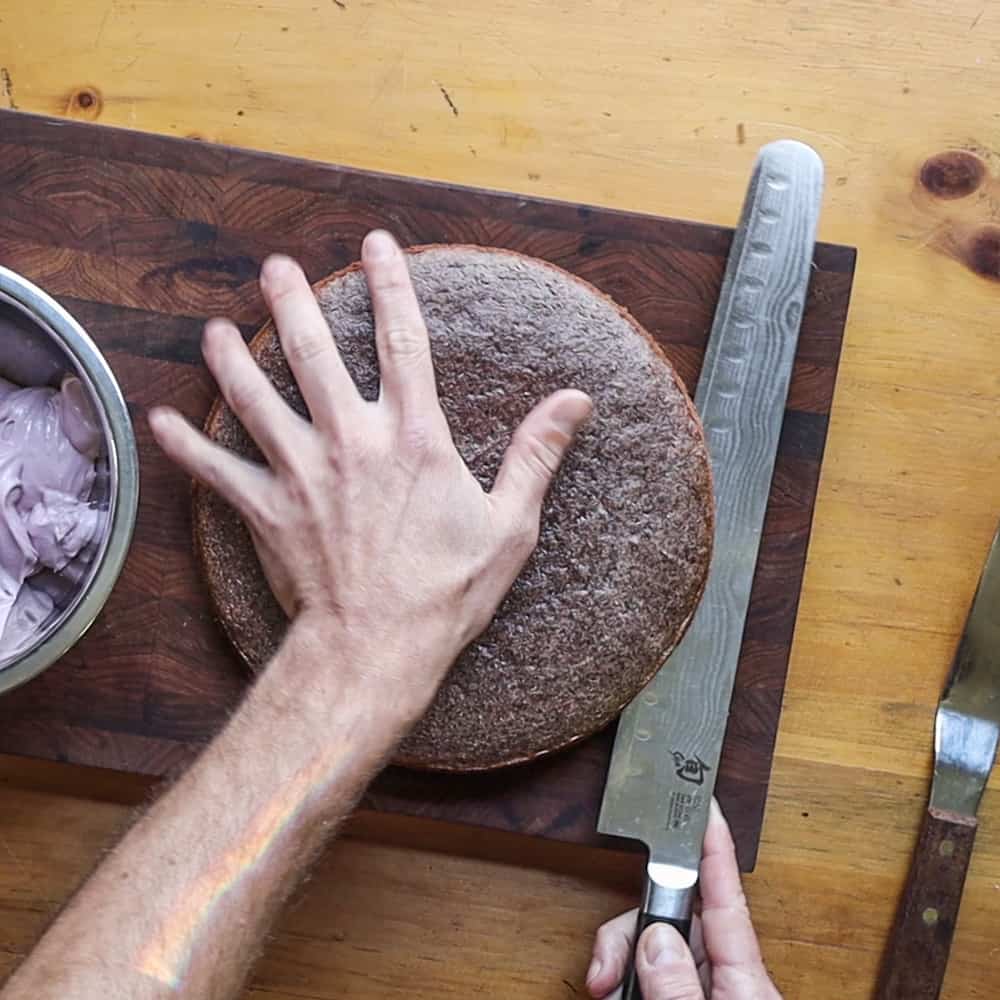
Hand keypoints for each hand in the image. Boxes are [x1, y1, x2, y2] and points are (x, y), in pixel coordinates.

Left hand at [149, 231, 591, 712]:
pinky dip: (186, 447)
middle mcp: (352, 441)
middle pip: (313, 354)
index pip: (403, 340)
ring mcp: (303, 473)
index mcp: (413, 437)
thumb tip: (576, 400)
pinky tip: (159, 421)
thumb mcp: (510, 524)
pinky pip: (217, 472)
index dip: (391, 284)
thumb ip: (536, 454)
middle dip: (292, 303)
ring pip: (255, 400)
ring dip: (231, 360)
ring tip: (213, 330)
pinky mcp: (268, 510)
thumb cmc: (447, 589)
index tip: (376, 243)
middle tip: (274, 268)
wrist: (380, 647)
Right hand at [587, 801, 781, 999]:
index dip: (715, 847)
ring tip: (607, 992)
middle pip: (673, 921)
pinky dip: (627, 985)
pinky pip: (651, 979)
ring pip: (654, 948)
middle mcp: (726, 982)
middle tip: (606, 971)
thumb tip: (655, 937)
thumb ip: (678, 985)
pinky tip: (615, 997)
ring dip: (622, 965)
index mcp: (745, 981)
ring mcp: (707, 994)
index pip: (727, 898)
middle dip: (630, 931)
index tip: (707, 806)